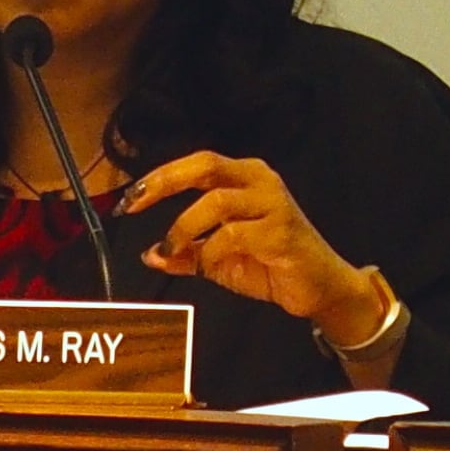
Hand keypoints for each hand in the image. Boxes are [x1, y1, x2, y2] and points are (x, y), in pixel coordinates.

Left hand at [121, 153, 388, 348]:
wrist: (320, 287)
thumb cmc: (273, 264)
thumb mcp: (220, 259)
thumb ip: (186, 253)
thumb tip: (149, 256)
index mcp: (244, 177)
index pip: (196, 163)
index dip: (161, 177)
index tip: (130, 199)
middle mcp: (259, 181)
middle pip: (205, 165)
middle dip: (165, 182)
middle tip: (136, 204)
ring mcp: (273, 204)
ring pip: (216, 201)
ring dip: (184, 226)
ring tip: (169, 247)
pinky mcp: (281, 232)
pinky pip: (234, 235)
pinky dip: (210, 251)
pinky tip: (205, 265)